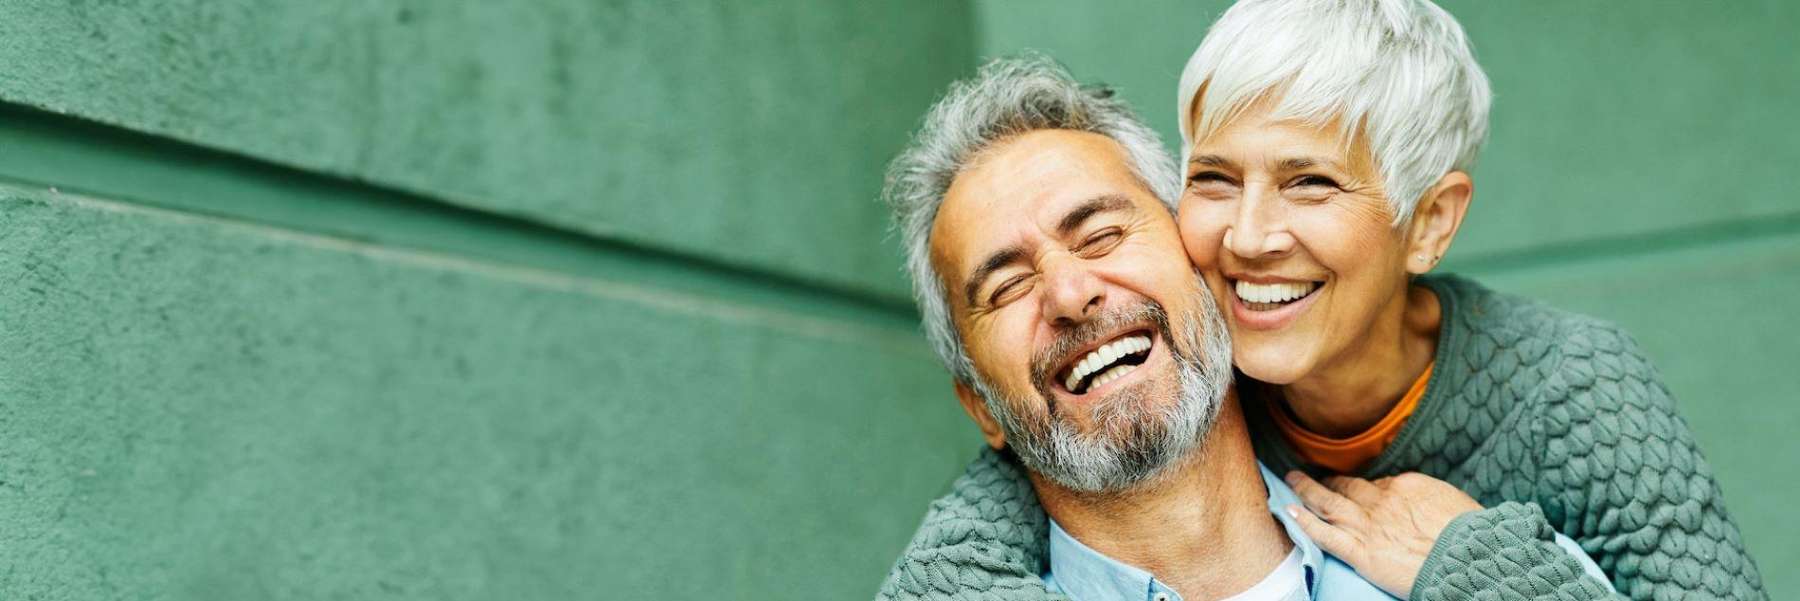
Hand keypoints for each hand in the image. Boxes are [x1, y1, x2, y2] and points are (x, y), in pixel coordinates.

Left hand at [1284, 471, 1482, 598]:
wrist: (1470, 556)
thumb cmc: (1472, 534)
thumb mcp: (1453, 502)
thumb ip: (1428, 499)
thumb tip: (1421, 503)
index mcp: (1406, 486)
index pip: (1376, 483)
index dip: (1362, 486)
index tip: (1353, 486)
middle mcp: (1381, 502)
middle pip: (1347, 487)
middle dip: (1328, 481)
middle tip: (1311, 475)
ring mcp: (1368, 526)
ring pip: (1328, 503)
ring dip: (1306, 490)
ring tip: (1291, 480)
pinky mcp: (1361, 553)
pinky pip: (1325, 535)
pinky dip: (1305, 524)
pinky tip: (1289, 512)